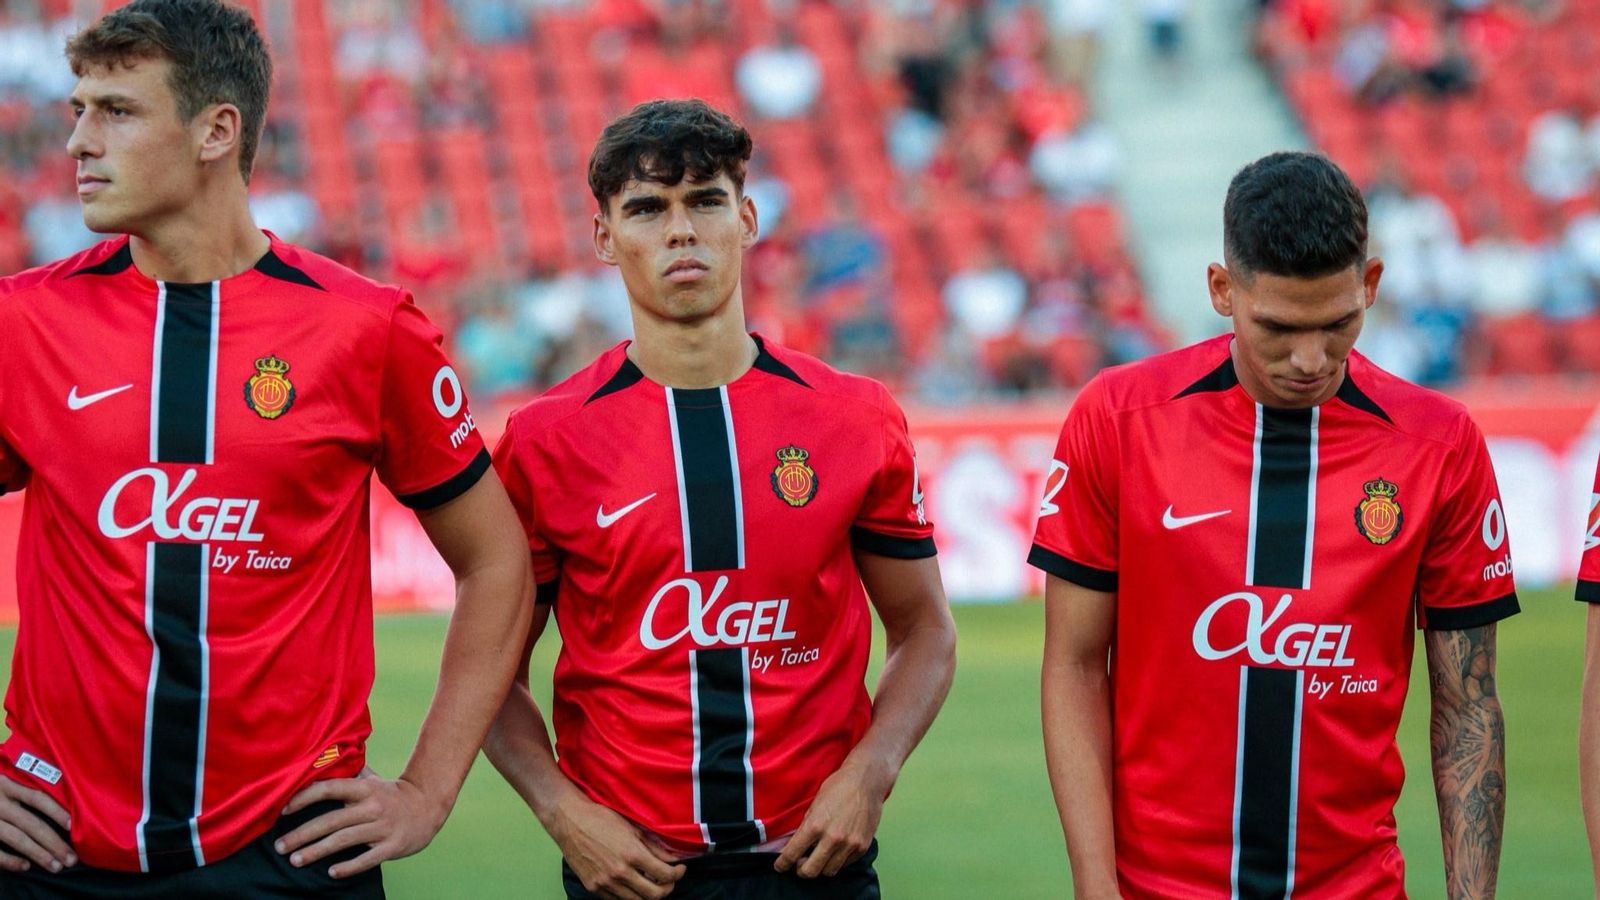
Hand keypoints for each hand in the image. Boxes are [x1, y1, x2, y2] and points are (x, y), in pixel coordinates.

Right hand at [0, 773, 74, 873]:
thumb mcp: (4, 779)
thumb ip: (23, 787)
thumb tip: (60, 802)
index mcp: (7, 784)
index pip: (37, 798)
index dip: (56, 811)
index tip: (73, 826)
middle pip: (31, 823)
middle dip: (54, 842)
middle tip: (71, 858)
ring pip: (16, 838)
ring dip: (38, 854)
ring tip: (56, 866)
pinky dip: (10, 860)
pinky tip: (26, 866)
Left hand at [275, 766, 446, 878]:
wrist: (428, 806)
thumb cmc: (393, 794)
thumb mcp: (373, 780)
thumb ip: (349, 773)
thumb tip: (324, 759)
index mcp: (364, 789)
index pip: (329, 789)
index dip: (304, 798)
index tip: (283, 810)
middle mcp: (372, 806)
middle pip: (331, 820)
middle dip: (302, 834)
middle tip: (280, 846)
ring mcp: (383, 827)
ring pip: (344, 840)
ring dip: (317, 851)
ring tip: (295, 860)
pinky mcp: (393, 846)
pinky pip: (368, 858)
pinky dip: (349, 866)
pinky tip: (331, 872)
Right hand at [547, 789, 684, 899]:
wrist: (570, 822)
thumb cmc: (602, 819)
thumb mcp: (633, 828)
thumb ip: (654, 847)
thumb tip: (672, 858)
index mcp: (632, 854)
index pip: (665, 875)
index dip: (677, 874)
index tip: (680, 869)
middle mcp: (620, 872)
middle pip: (654, 895)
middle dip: (667, 888)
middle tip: (669, 880)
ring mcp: (605, 883)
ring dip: (648, 894)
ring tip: (651, 883)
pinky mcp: (593, 887)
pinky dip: (629, 895)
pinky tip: (632, 884)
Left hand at [773, 761, 885, 878]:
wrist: (866, 781)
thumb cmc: (838, 788)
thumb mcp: (814, 804)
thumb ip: (806, 826)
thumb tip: (796, 845)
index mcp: (815, 825)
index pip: (792, 854)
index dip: (782, 864)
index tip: (780, 866)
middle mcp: (832, 838)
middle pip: (810, 871)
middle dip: (801, 871)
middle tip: (799, 864)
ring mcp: (849, 844)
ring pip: (828, 871)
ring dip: (821, 867)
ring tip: (819, 857)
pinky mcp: (862, 847)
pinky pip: (845, 864)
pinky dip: (837, 861)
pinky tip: (835, 851)